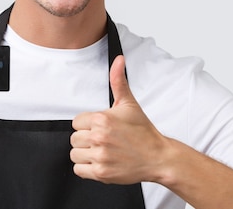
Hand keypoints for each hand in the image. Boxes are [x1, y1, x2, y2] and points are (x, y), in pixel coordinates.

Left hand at [70, 55, 167, 183]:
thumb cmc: (143, 131)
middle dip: (86, 139)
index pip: (76, 122)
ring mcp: (100, 156)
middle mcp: (99, 137)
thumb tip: (118, 60)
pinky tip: (99, 161)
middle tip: (103, 140)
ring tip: (101, 151)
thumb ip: (118, 80)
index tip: (100, 128)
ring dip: (85, 154)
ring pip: (74, 154)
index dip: (87, 125)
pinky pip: (78, 170)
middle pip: (74, 138)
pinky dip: (86, 168)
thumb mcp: (129, 103)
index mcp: (102, 119)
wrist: (158, 156)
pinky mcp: (101, 173)